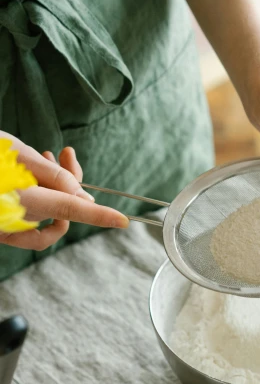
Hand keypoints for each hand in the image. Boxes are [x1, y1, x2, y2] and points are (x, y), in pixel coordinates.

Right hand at [0, 136, 127, 250]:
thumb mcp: (12, 152)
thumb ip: (50, 175)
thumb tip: (80, 196)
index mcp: (19, 198)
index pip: (71, 207)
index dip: (99, 215)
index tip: (123, 220)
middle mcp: (13, 218)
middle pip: (61, 209)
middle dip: (71, 182)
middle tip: (65, 155)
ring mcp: (6, 228)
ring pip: (47, 216)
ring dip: (54, 189)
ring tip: (42, 158)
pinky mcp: (2, 231)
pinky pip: (28, 231)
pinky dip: (39, 212)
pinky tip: (36, 186)